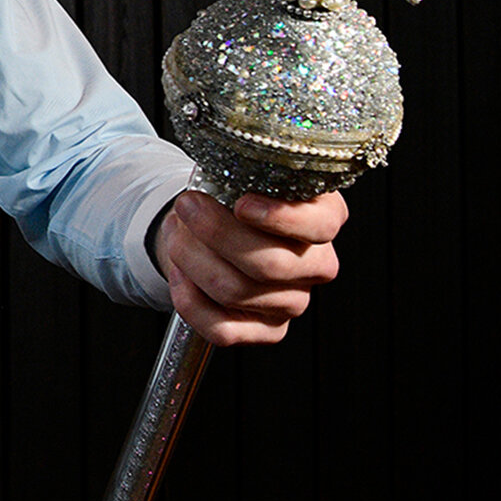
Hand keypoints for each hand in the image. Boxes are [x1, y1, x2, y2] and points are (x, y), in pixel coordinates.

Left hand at [155, 188, 346, 344]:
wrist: (208, 232)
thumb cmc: (229, 199)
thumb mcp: (244, 175)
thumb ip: (246, 173)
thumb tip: (225, 168)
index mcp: (324, 219)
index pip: (319, 225)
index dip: (280, 218)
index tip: (241, 203)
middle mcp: (317, 265)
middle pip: (269, 264)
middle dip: (215, 232)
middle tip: (185, 205)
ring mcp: (293, 302)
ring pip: (236, 291)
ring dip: (191, 258)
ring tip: (176, 232)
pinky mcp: (267, 331)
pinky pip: (224, 330)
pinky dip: (189, 300)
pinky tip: (179, 274)